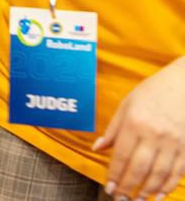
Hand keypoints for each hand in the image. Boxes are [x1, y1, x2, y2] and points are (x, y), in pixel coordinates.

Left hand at [95, 57, 184, 199]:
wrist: (184, 84)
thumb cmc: (152, 92)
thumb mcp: (127, 105)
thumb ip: (113, 130)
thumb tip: (97, 149)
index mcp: (135, 123)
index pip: (122, 156)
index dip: (115, 175)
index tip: (109, 188)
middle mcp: (154, 135)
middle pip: (139, 168)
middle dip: (128, 187)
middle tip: (120, 199)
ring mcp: (173, 142)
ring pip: (159, 174)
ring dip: (147, 191)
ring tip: (137, 200)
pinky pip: (177, 172)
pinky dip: (168, 186)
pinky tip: (159, 195)